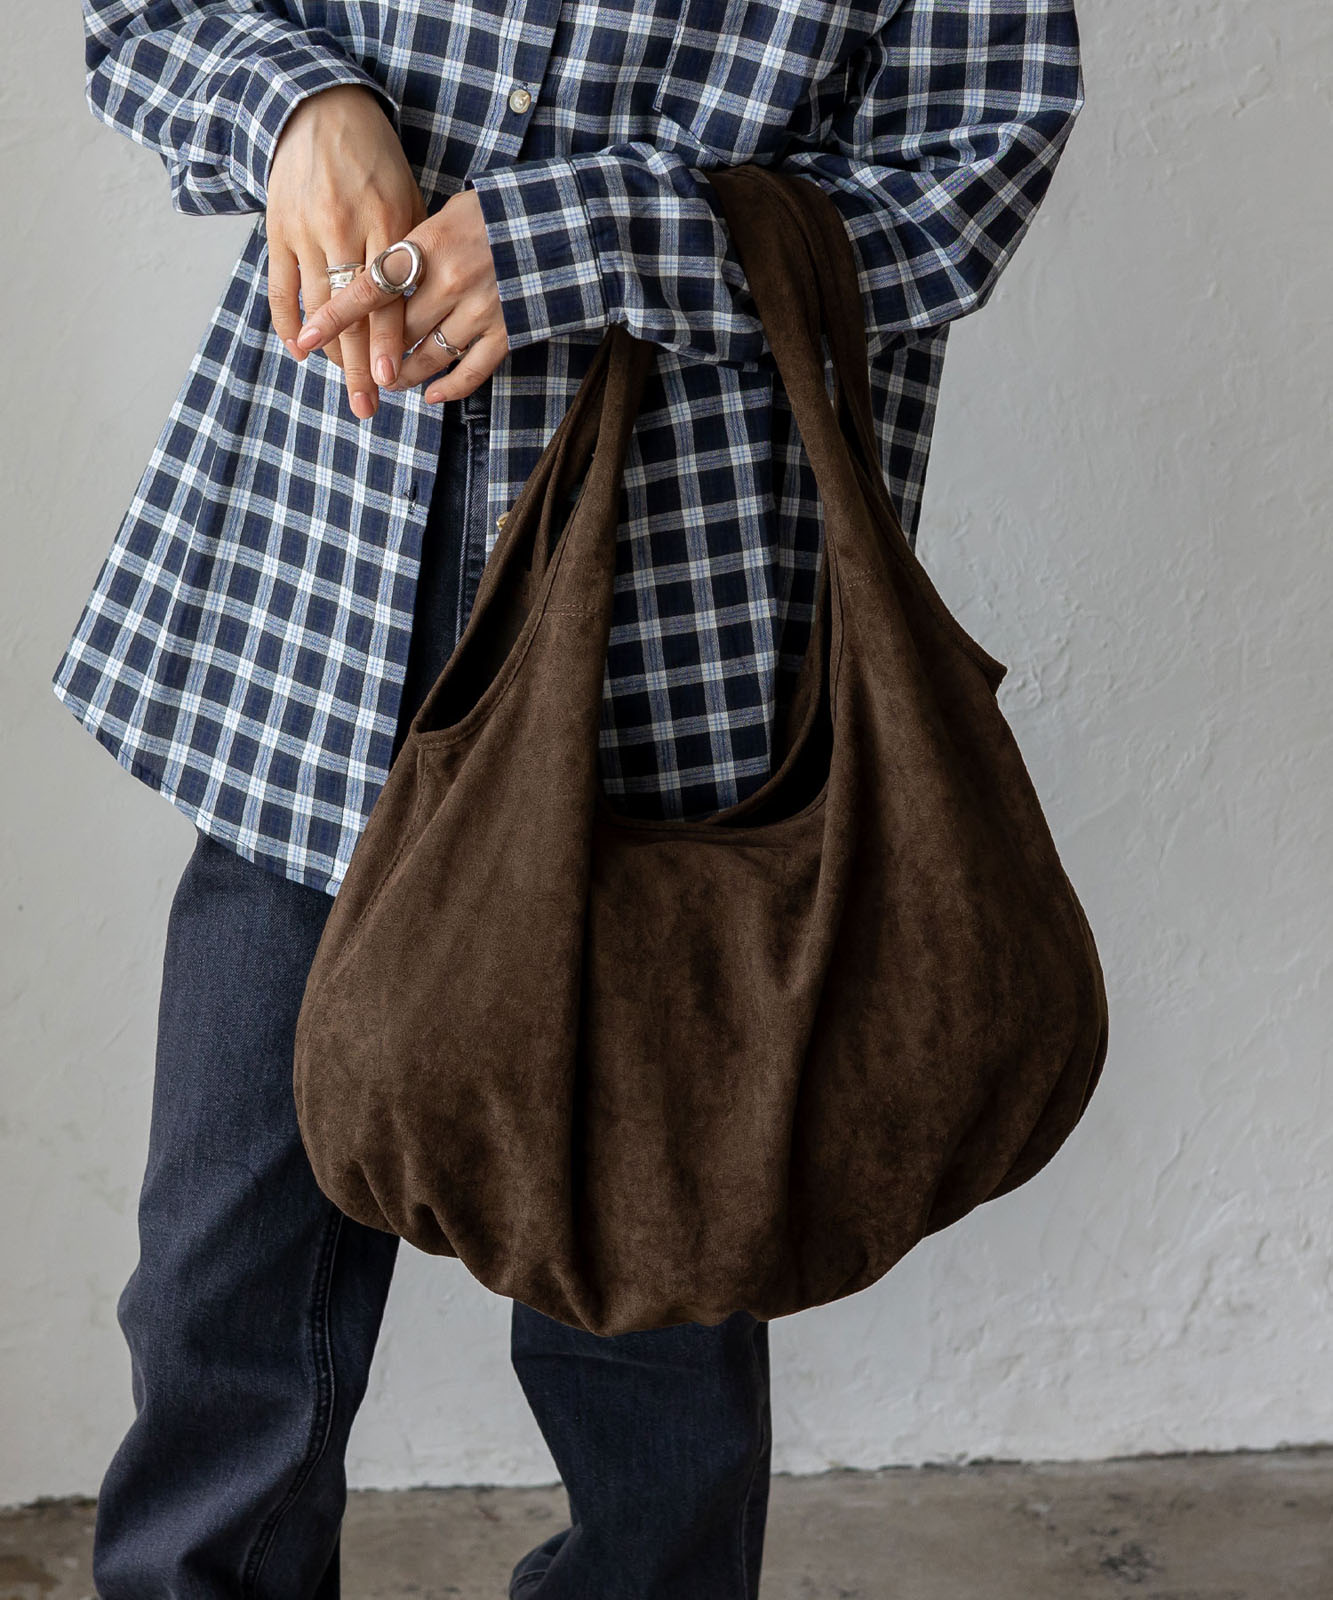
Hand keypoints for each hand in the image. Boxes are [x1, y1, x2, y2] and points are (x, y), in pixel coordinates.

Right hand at [266, 83, 425, 418]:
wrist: (318, 111)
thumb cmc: (376, 163)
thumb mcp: (408, 199)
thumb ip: (415, 253)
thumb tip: (428, 311)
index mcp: (386, 220)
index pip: (389, 294)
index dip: (386, 340)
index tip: (390, 378)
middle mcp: (345, 227)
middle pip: (352, 311)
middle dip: (358, 364)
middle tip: (367, 407)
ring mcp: (307, 230)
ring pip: (318, 305)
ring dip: (329, 352)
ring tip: (344, 386)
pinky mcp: (278, 229)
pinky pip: (280, 287)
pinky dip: (288, 321)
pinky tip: (300, 350)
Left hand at [294, 187, 510, 405]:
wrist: (558, 222)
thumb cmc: (496, 213)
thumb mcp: (446, 213)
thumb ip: (412, 246)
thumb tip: (376, 275)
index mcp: (430, 244)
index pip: (370, 286)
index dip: (337, 315)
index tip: (308, 337)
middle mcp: (452, 280)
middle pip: (396, 330)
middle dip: (372, 353)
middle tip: (356, 367)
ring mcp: (481, 308)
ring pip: (428, 356)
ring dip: (404, 374)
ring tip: (390, 382)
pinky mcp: (507, 331)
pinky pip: (471, 371)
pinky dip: (448, 388)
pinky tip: (431, 395)